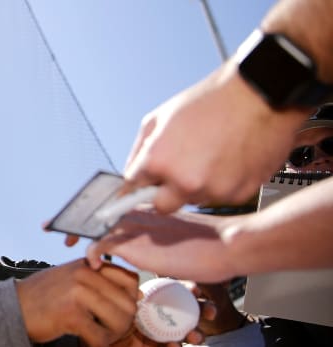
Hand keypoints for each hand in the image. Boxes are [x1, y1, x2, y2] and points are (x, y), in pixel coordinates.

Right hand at [15, 259, 139, 346]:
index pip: (130, 279)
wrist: (11, 309)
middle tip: (107, 336)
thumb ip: (99, 283)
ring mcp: (78, 292)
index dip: (131, 301)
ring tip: (97, 345)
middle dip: (123, 326)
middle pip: (128, 304)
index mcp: (88, 264)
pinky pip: (99, 338)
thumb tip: (137, 295)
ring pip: (118, 321)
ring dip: (111, 340)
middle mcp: (86, 273)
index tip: (118, 315)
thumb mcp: (71, 279)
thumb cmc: (41, 298)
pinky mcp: (71, 314)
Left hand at [84, 281, 216, 346]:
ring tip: (196, 335)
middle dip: (205, 310)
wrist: (93, 339)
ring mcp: (162, 333)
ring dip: (197, 332)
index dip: (192, 289)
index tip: (196, 290)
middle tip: (209, 311)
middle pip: (192, 310)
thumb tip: (124, 267)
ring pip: (187, 332)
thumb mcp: (112, 294)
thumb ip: (119, 280)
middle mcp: (163, 314)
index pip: (179, 290)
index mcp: (156, 297)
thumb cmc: (103, 311)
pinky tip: (174, 346)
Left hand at [85, 209, 241, 282]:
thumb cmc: (212, 244)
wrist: (229, 245)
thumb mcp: (180, 235)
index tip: (82, 223)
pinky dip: (92, 253)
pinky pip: (101, 243)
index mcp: (150, 206)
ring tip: (72, 245)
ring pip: (95, 224)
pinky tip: (94, 264)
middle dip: (77, 220)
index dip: (95, 213)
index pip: (114, 205)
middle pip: (97, 210)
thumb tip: (155, 248)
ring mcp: (136, 224)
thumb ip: (161, 236)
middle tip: (58, 228)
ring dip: (80, 234)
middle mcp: (140, 210)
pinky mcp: (136, 241)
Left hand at [123, 60, 308, 212]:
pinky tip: (228, 159)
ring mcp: (213, 191)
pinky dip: (221, 184)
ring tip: (209, 154)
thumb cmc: (212, 100)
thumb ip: (139, 150)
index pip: (133, 190)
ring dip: (194, 185)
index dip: (137, 185)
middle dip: (162, 194)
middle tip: (174, 173)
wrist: (261, 93)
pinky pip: (220, 198)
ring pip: (192, 200)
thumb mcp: (159, 117)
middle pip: (161, 206)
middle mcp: (184, 182)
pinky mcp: (238, 194)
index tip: (137, 188)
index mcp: (159, 162)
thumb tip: (132, 173)